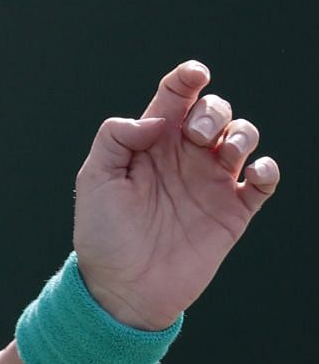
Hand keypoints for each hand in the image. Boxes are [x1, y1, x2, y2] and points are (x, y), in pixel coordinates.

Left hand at [72, 60, 279, 328]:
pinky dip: (267, 170)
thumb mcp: (96, 181)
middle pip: (214, 111)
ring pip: (243, 137)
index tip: (194, 74)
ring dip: (242, 134)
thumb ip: (116, 139)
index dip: (186, 79)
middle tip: (195, 134)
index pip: (174, 99)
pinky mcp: (233, 212)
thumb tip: (155, 120)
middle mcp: (184, 158)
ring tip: (226, 152)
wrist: (122, 288)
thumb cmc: (103, 235)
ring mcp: (210, 183)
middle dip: (213, 110)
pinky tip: (252, 174)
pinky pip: (263, 181)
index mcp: (151, 145)